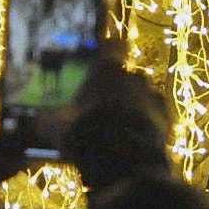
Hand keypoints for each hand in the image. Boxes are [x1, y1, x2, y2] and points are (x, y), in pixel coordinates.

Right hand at [57, 47, 174, 186]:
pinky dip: (146, 126)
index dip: (109, 51)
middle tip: (104, 106)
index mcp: (109, 70)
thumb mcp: (57, 128)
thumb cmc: (87, 134)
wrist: (126, 163)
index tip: (102, 60)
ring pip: (143, 97)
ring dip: (134, 108)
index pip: (115, 45)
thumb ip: (49, 120)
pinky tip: (134, 141)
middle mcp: (136, 77)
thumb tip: (39, 123)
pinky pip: (155, 118)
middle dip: (118, 89)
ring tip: (119, 129)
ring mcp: (156, 98)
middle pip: (128, 76)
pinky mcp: (169, 120)